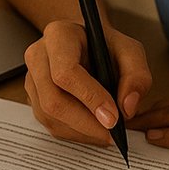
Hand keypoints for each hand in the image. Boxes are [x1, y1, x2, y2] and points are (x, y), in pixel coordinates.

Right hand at [23, 18, 151, 145]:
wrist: (87, 45)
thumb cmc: (106, 46)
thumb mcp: (130, 52)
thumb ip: (136, 76)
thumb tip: (127, 108)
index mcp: (59, 36)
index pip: (66, 72)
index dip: (89, 98)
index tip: (113, 117)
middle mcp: (38, 56)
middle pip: (53, 100)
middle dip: (86, 123)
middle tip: (112, 133)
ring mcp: (32, 79)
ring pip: (50, 117)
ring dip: (81, 132)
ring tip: (106, 131)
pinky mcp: (34, 98)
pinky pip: (50, 124)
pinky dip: (75, 133)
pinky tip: (93, 129)